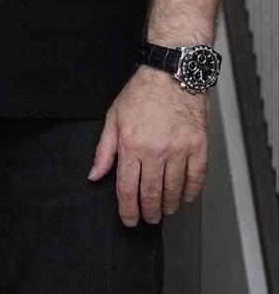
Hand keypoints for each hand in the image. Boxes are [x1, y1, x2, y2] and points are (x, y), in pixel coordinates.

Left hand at [88, 65, 208, 225]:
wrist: (171, 74)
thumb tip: (95, 175)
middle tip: (148, 219)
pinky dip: (190, 192)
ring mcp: (179, 150)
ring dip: (168, 205)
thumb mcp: (114, 117)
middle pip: (151, 194)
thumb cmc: (141, 93)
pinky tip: (184, 196)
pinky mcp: (198, 147)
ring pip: (173, 190)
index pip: (127, 188)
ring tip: (164, 209)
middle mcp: (155, 151)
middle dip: (148, 212)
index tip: (128, 219)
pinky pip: (196, 179)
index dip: (127, 209)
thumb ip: (104, 150)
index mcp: (131, 145)